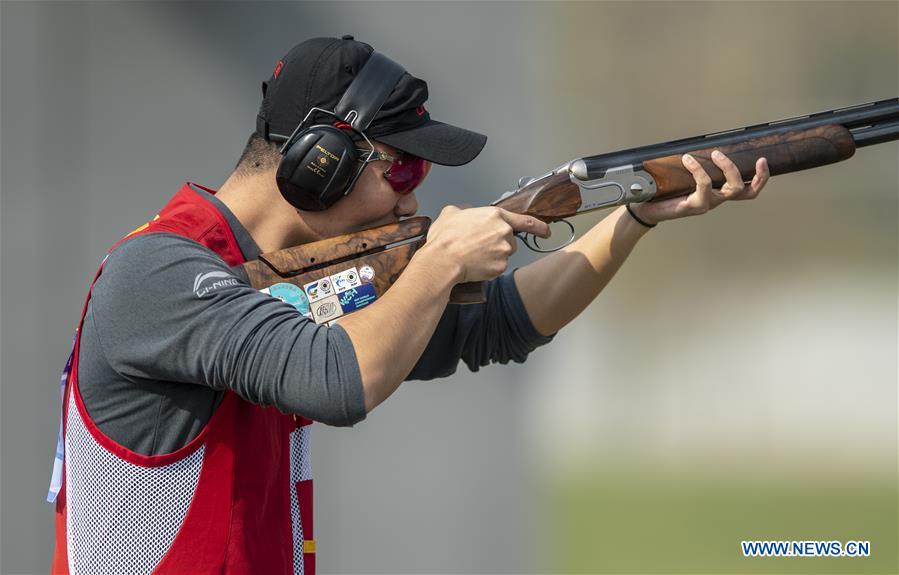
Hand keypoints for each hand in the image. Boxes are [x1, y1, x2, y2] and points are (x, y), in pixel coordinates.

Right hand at [423, 205, 550, 282]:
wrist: (442, 261)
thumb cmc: (445, 238)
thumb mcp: (451, 213)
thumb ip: (465, 210)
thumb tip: (467, 213)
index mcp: (495, 215)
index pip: (525, 221)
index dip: (539, 227)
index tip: (547, 231)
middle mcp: (504, 232)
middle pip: (510, 240)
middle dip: (498, 244)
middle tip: (478, 247)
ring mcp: (504, 250)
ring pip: (504, 254)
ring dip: (493, 255)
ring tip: (473, 255)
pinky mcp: (500, 267)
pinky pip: (498, 267)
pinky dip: (488, 268)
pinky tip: (474, 265)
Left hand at [629, 151, 769, 224]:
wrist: (644, 208)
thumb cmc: (663, 191)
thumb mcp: (683, 175)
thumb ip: (694, 163)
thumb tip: (698, 140)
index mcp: (717, 193)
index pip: (747, 191)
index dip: (760, 178)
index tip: (763, 160)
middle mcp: (715, 200)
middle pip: (744, 191)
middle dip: (753, 175)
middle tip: (753, 158)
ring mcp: (705, 204)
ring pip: (729, 190)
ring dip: (727, 168)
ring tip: (714, 153)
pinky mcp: (693, 206)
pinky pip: (704, 186)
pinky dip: (699, 170)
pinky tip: (688, 159)